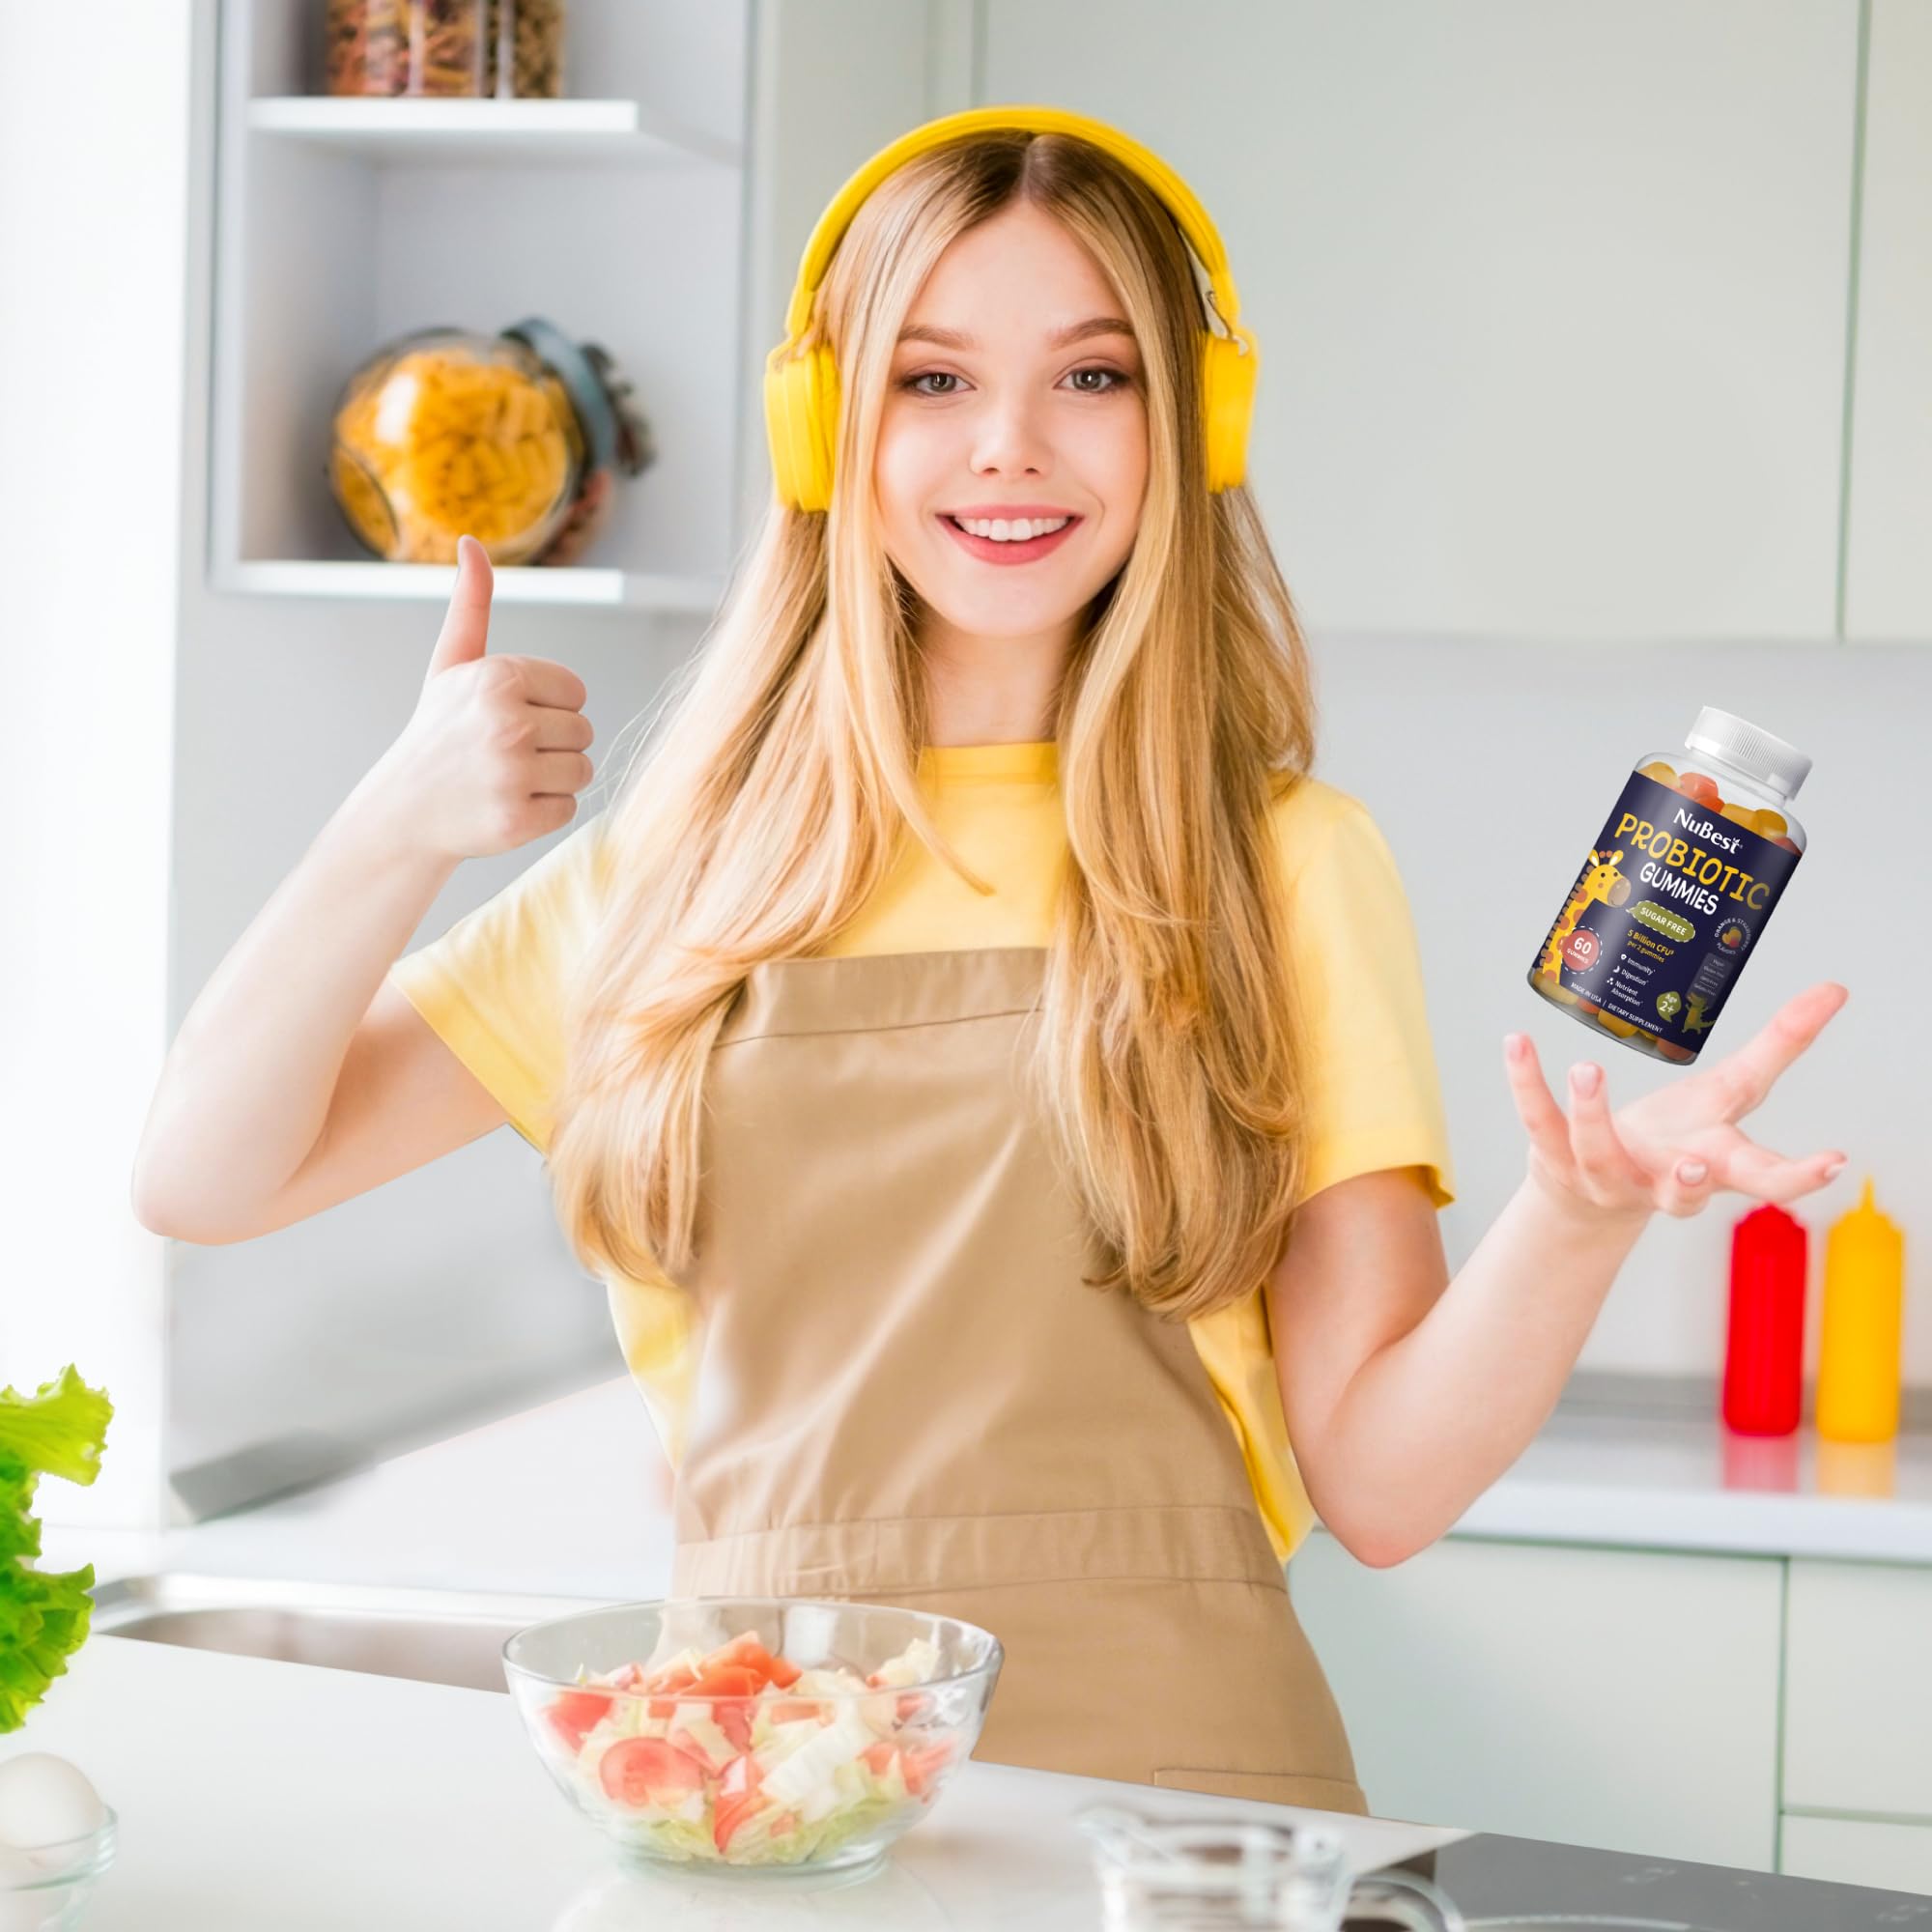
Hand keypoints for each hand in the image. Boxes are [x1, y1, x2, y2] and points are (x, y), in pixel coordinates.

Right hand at [369, 534, 595, 859]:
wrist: (404, 810)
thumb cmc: (437, 732)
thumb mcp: (451, 665)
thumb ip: (471, 605)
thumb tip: (471, 542)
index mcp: (499, 677)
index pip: (576, 691)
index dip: (549, 707)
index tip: (508, 716)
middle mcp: (508, 721)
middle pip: (584, 731)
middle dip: (552, 744)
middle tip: (505, 753)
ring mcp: (512, 773)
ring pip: (582, 770)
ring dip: (553, 778)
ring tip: (508, 777)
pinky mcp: (518, 820)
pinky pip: (569, 808)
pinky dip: (544, 812)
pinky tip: (507, 805)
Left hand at [1504, 982, 1849, 1225]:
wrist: (1597, 1194)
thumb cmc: (1680, 1137)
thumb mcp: (1732, 1092)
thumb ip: (1781, 1044)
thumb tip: (1836, 987)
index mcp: (1715, 1164)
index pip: (1765, 1178)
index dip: (1799, 1176)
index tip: (1834, 1161)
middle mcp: (1661, 1181)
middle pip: (1681, 1193)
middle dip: (1691, 1184)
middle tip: (1697, 1163)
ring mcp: (1605, 1177)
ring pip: (1597, 1154)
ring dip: (1592, 1113)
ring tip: (1588, 1069)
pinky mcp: (1556, 1159)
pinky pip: (1538, 1120)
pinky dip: (1526, 1082)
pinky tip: (1517, 1042)